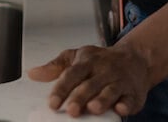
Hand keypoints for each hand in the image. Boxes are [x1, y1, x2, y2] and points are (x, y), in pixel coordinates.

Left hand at [26, 43, 150, 117]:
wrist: (135, 58)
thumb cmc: (101, 60)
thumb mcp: (77, 57)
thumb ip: (55, 66)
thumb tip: (32, 74)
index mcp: (87, 62)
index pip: (72, 74)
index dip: (61, 89)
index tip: (52, 103)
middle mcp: (104, 70)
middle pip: (90, 84)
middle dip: (80, 97)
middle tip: (71, 111)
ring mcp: (120, 81)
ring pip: (110, 91)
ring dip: (102, 100)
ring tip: (93, 109)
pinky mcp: (133, 93)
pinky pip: (130, 99)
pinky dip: (126, 104)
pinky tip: (120, 109)